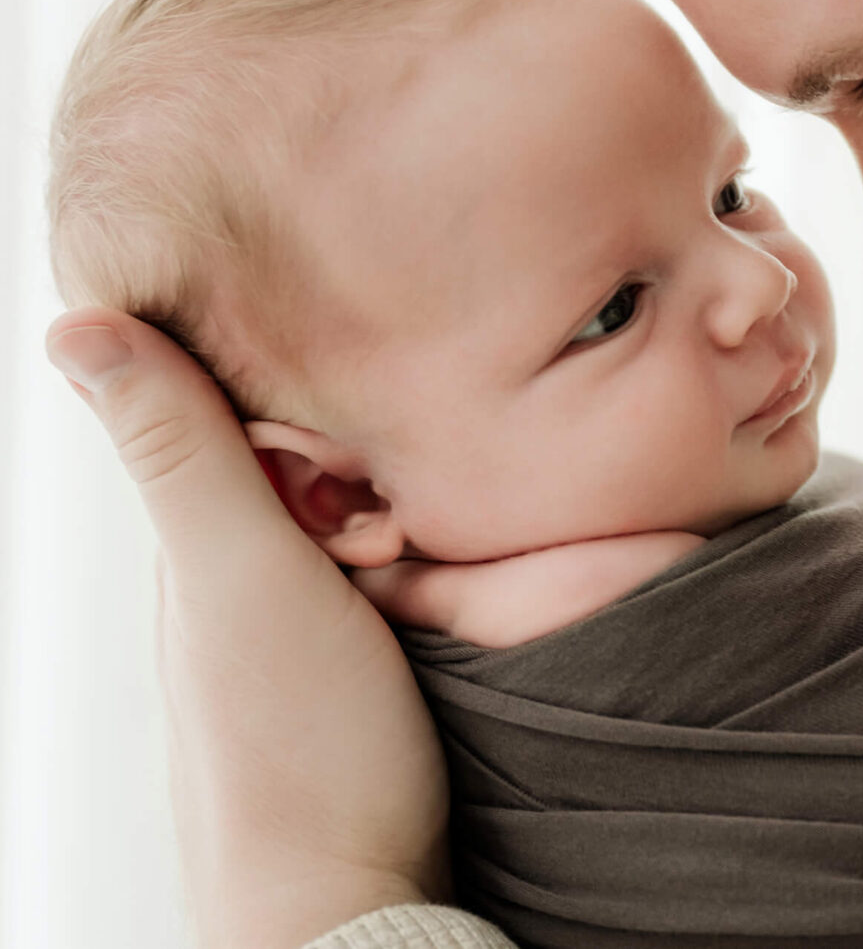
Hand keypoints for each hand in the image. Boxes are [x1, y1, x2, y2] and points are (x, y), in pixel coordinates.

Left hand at [47, 309, 450, 948]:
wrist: (349, 907)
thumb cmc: (298, 756)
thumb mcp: (242, 576)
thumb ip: (184, 456)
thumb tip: (78, 325)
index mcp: (195, 550)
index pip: (219, 413)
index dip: (275, 364)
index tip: (337, 325)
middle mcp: (230, 588)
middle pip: (282, 465)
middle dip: (338, 428)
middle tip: (409, 413)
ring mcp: (286, 636)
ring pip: (327, 519)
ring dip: (372, 489)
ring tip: (428, 473)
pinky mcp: (345, 675)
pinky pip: (364, 576)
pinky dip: (394, 546)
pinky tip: (431, 550)